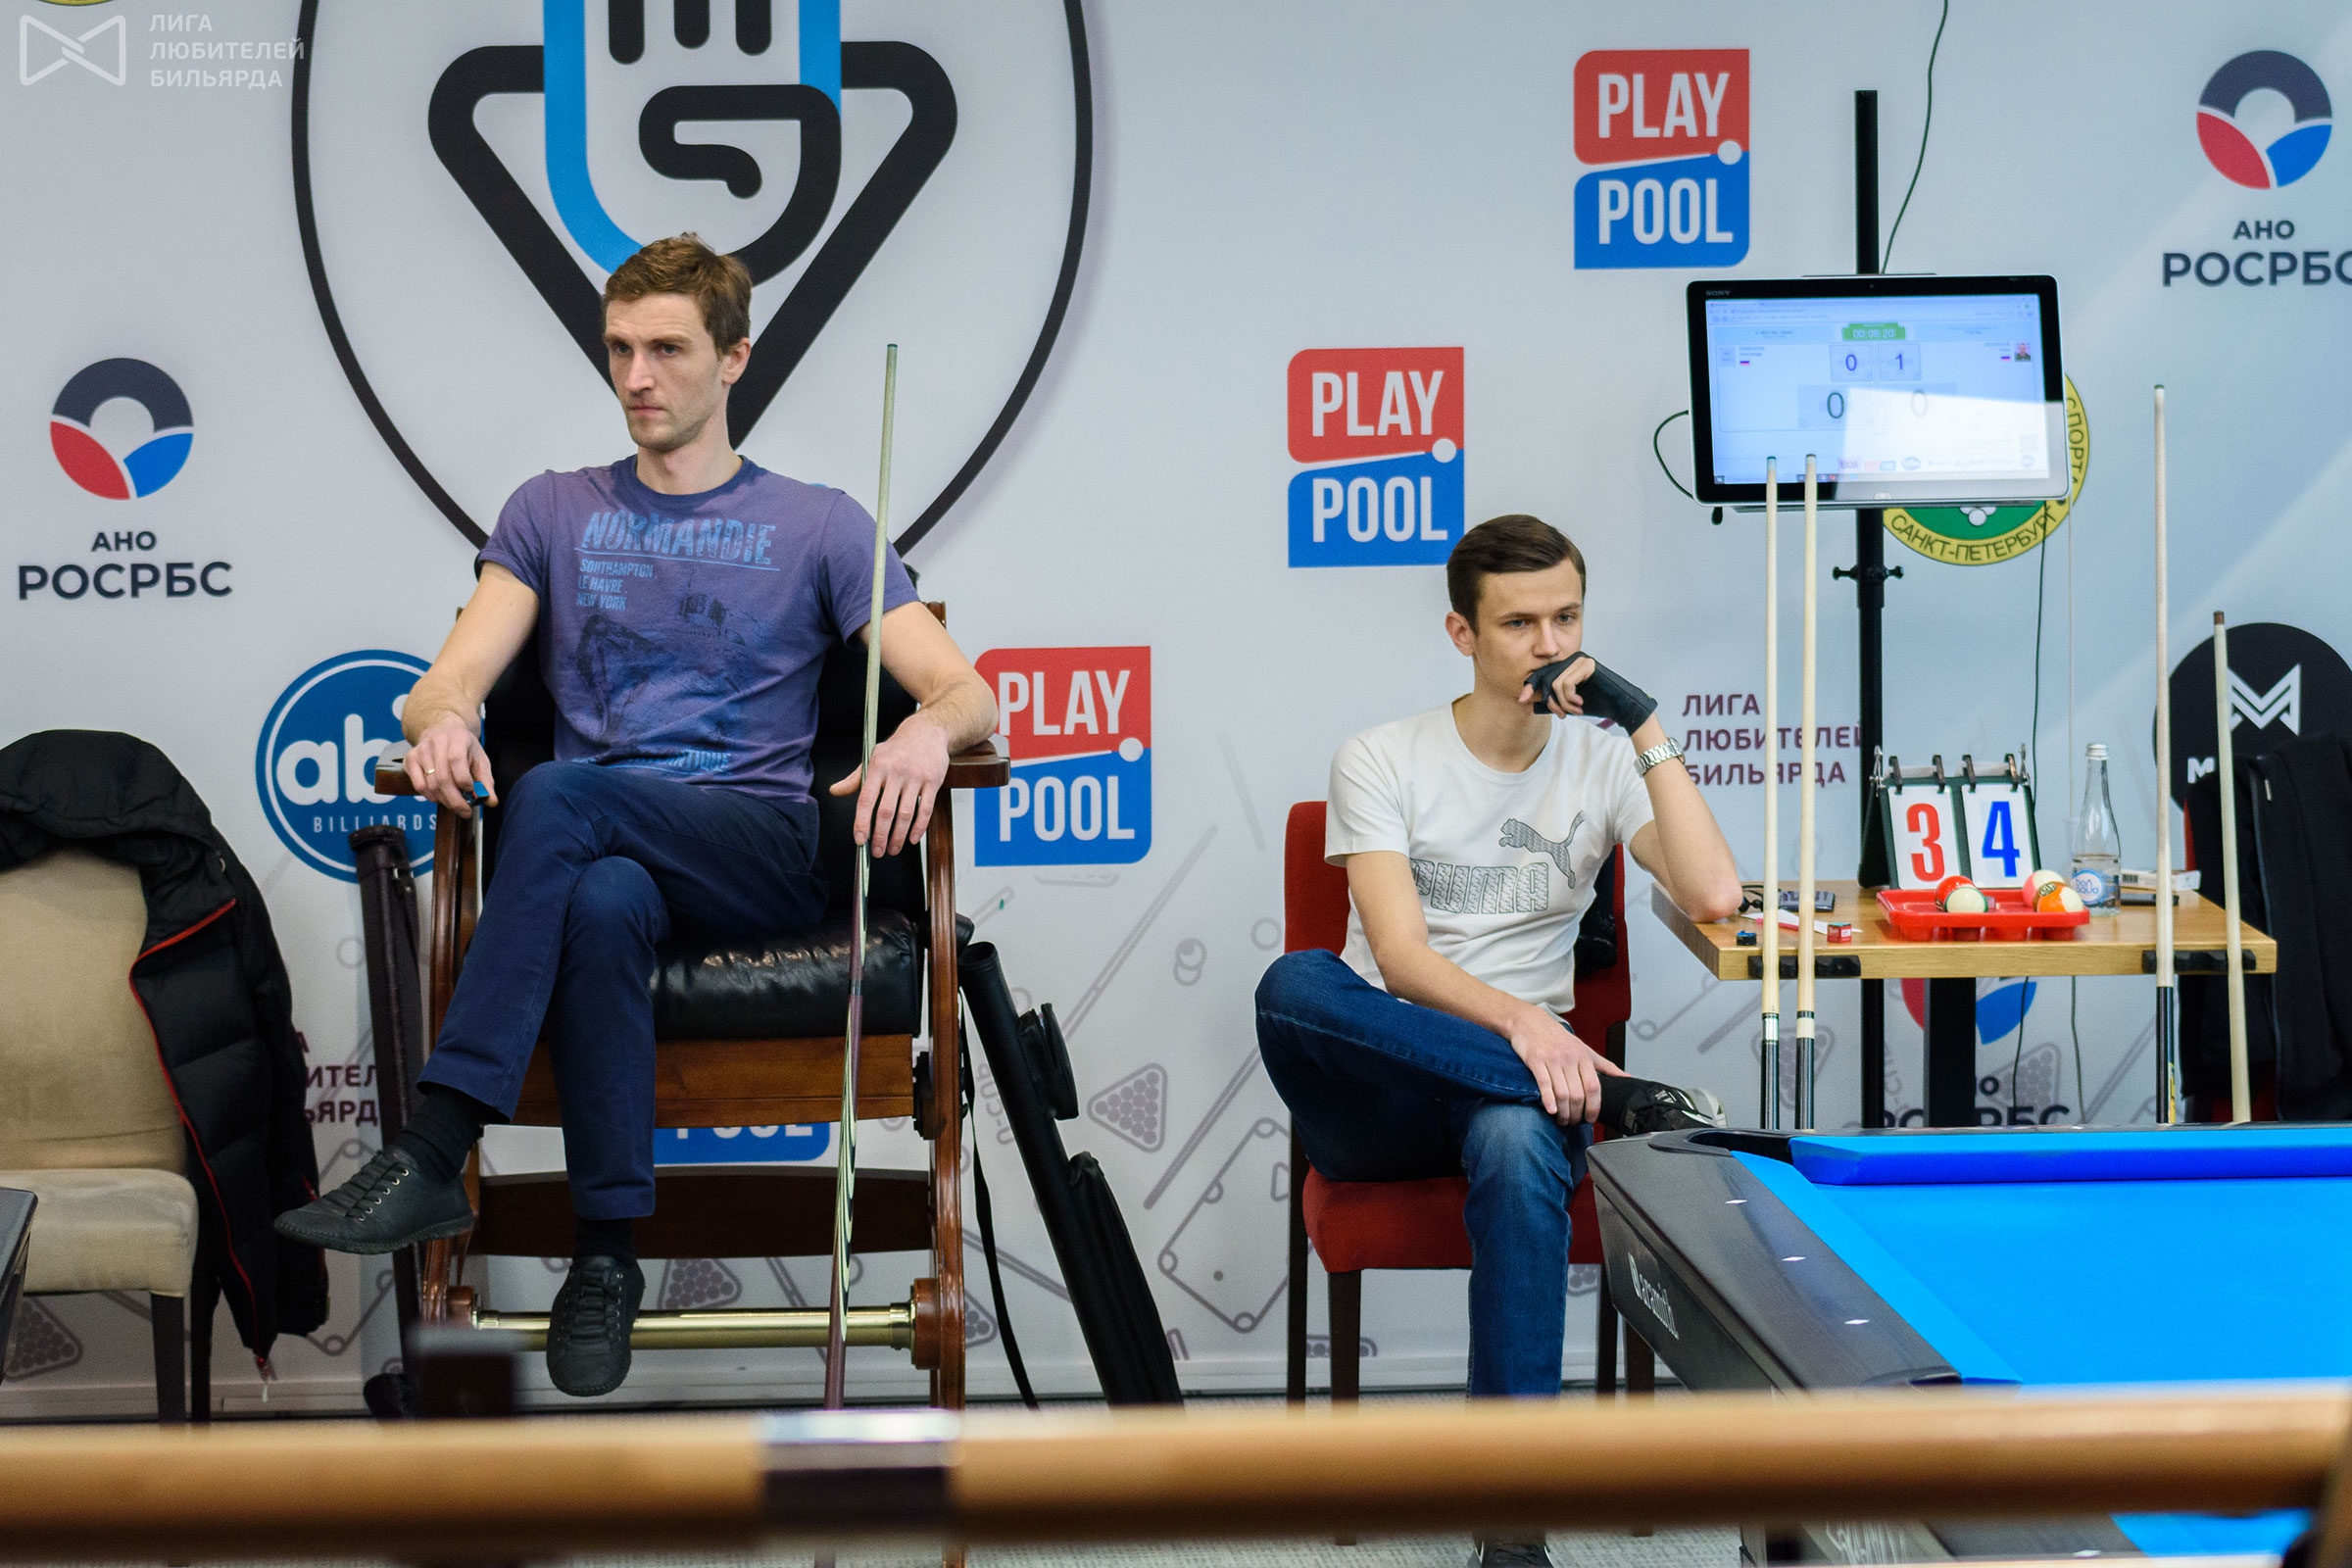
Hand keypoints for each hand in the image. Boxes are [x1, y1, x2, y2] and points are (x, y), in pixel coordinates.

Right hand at [402, 716, 495, 817]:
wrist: (442, 729)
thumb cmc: (464, 747)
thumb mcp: (479, 758)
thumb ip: (486, 781)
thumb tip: (492, 802)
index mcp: (458, 738)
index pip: (457, 761)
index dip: (464, 781)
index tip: (472, 794)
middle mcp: (436, 742)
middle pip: (443, 777)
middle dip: (455, 800)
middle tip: (465, 812)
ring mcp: (421, 750)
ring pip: (431, 784)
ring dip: (444, 800)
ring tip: (455, 805)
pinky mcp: (410, 759)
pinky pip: (418, 784)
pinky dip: (429, 796)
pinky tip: (439, 798)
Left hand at [829, 713, 949, 856]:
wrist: (927, 732)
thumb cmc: (897, 748)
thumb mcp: (873, 758)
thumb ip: (855, 778)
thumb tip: (835, 790)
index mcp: (878, 767)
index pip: (866, 800)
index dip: (862, 822)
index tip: (859, 840)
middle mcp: (896, 772)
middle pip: (886, 811)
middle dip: (880, 835)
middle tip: (877, 851)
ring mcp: (916, 777)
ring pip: (906, 813)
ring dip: (898, 836)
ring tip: (893, 848)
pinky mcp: (933, 781)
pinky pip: (926, 809)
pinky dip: (919, 827)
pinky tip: (912, 839)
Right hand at [1503, 1006, 1627, 1125]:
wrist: (1530, 1021)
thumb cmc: (1557, 1037)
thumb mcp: (1584, 1049)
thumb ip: (1605, 1065)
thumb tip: (1626, 1077)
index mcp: (1583, 1057)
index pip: (1594, 1087)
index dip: (1594, 1107)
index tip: (1591, 1118)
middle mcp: (1569, 1058)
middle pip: (1578, 1094)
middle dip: (1576, 1114)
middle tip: (1573, 1122)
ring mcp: (1552, 1059)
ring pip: (1562, 1093)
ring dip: (1563, 1112)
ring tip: (1562, 1120)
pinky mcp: (1535, 1060)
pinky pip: (1544, 1083)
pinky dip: (1548, 1100)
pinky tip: (1551, 1110)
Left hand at [1523, 654, 1656, 729]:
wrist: (1618, 707)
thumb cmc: (1595, 704)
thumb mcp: (1568, 704)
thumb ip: (1551, 702)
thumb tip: (1529, 704)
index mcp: (1566, 666)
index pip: (1541, 674)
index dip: (1529, 686)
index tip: (1521, 700)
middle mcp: (1571, 659)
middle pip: (1546, 680)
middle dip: (1552, 702)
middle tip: (1563, 715)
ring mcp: (1579, 660)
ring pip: (1555, 684)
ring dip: (1563, 703)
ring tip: (1575, 710)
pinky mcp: (1587, 665)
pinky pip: (1566, 684)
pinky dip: (1570, 698)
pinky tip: (1580, 704)